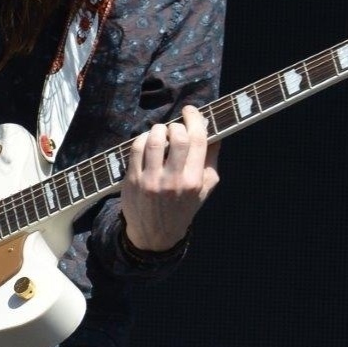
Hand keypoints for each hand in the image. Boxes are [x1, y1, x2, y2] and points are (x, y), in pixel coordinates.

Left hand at [120, 105, 219, 251]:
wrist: (155, 234)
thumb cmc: (183, 206)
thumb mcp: (204, 187)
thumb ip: (211, 159)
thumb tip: (214, 130)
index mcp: (194, 180)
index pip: (198, 140)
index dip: (195, 119)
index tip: (191, 111)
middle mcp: (173, 180)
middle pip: (177, 137)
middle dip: (177, 125)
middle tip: (176, 126)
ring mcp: (151, 180)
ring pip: (154, 140)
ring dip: (158, 129)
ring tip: (161, 132)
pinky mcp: (133, 179)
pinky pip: (136, 148)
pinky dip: (143, 138)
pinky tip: (147, 141)